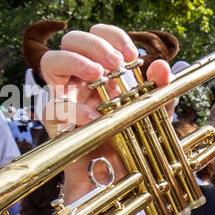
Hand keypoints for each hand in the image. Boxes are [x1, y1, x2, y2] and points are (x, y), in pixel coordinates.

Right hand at [39, 24, 172, 195]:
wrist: (119, 178)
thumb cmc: (134, 141)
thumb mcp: (155, 114)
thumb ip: (161, 91)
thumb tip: (163, 65)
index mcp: (104, 71)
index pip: (98, 36)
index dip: (112, 36)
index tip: (131, 54)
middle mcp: (81, 79)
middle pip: (71, 40)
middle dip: (92, 44)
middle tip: (115, 63)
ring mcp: (65, 98)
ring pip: (50, 61)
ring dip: (74, 61)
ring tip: (98, 75)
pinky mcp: (56, 123)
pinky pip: (53, 107)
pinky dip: (74, 110)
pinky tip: (96, 118)